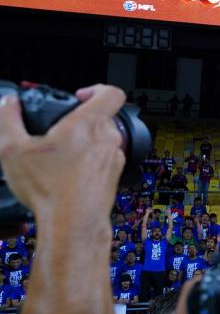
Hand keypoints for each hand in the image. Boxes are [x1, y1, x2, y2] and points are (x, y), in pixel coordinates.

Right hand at [0, 85, 124, 228]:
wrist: (73, 224)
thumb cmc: (50, 189)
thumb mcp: (13, 150)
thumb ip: (8, 119)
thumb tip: (9, 104)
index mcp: (89, 124)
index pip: (111, 93)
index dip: (95, 88)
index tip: (77, 96)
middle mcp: (108, 139)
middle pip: (101, 117)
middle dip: (78, 121)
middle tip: (56, 131)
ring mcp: (115, 159)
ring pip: (102, 140)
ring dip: (83, 143)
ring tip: (58, 156)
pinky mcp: (114, 177)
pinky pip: (103, 160)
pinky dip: (88, 161)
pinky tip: (67, 174)